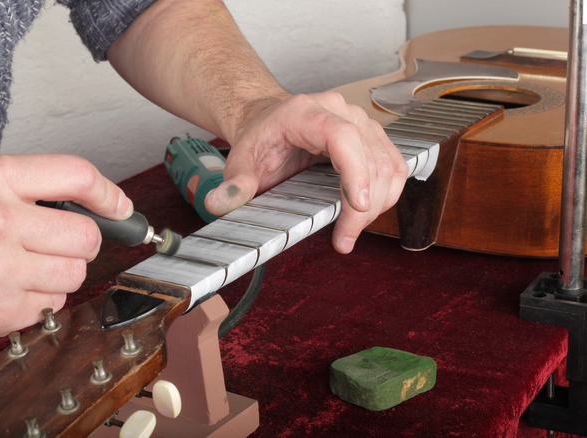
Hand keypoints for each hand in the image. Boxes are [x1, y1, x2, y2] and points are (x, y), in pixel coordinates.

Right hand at [0, 154, 131, 343]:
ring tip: (30, 266)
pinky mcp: (1, 310)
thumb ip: (21, 183)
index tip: (119, 207)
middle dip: (82, 241)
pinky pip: (51, 306)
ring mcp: (2, 270)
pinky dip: (40, 300)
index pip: (76, 176)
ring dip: (62, 272)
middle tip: (61, 243)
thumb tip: (81, 197)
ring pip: (75, 274)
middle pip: (86, 235)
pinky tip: (11, 288)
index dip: (108, 193)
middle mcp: (1, 222)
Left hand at [204, 91, 407, 253]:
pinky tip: (365, 214)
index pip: (343, 136)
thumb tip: (218, 203)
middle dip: (364, 206)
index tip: (356, 206)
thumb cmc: (260, 138)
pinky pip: (394, 166)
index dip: (355, 171)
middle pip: (372, 157)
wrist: (268, 119)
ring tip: (351, 231)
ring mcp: (361, 121)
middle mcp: (340, 111)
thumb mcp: (240, 160)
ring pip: (389, 164)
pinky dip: (386, 195)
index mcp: (306, 113)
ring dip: (378, 205)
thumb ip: (234, 183)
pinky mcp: (373, 136)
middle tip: (344, 238)